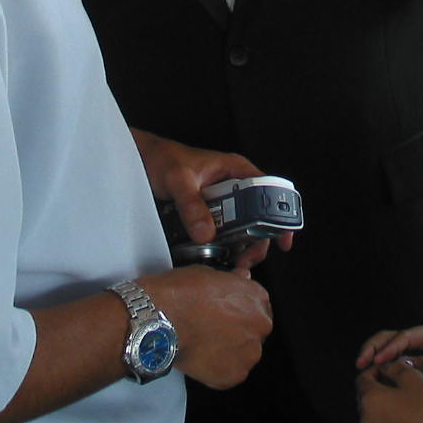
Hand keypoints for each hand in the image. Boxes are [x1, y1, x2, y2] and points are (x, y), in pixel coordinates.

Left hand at [129, 130, 292, 263]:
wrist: (140, 160)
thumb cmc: (162, 158)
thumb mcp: (178, 180)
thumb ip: (191, 205)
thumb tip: (206, 234)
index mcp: (235, 170)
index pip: (269, 190)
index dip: (280, 215)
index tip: (281, 239)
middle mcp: (233, 186)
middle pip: (258, 216)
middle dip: (258, 240)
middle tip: (248, 259)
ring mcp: (221, 201)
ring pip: (242, 228)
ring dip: (242, 247)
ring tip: (235, 264)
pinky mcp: (208, 214)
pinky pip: (222, 233)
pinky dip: (224, 247)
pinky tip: (220, 259)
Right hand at [144, 264, 271, 389]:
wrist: (160, 319)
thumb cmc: (181, 294)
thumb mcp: (209, 273)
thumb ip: (232, 281)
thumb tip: (240, 279)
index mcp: (257, 298)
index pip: (259, 306)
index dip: (242, 309)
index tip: (230, 313)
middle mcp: (259, 326)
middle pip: (255, 330)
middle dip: (239, 330)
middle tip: (214, 330)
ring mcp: (248, 353)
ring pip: (244, 353)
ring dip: (231, 350)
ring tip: (206, 345)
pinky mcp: (233, 375)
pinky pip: (230, 372)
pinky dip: (218, 367)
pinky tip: (202, 358)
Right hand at [356, 324, 422, 410]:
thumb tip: (400, 364)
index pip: (402, 337)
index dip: (388, 348)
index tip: (377, 360)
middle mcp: (418, 342)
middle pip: (389, 339)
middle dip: (373, 349)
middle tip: (360, 363)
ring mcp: (416, 357)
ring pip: (388, 354)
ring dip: (374, 360)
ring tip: (362, 371)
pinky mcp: (416, 373)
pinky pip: (395, 371)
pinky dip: (382, 374)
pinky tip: (374, 382)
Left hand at [356, 358, 422, 422]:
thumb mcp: (412, 376)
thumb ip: (394, 366)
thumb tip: (386, 366)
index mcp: (369, 398)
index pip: (362, 378)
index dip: (375, 370)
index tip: (388, 369)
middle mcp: (365, 419)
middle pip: (365, 397)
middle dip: (378, 387)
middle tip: (397, 384)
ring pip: (372, 414)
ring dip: (383, 405)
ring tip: (403, 402)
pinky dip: (388, 422)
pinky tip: (405, 419)